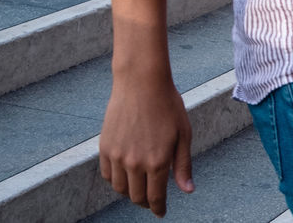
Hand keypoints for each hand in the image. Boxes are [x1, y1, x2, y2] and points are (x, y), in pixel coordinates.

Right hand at [100, 0, 192, 216]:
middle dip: (145, 202)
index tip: (160, 213)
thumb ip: (183, 165)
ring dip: (129, 192)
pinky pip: (107, 174)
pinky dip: (115, 180)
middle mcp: (134, 163)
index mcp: (157, 162)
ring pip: (119, 188)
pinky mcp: (104, 147)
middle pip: (136, 196)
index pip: (155, 197)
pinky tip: (125, 175)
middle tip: (151, 201)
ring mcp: (116, 156)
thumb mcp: (184, 135)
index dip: (158, 208)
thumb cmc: (168, 106)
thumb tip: (187, 190)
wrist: (142, 83)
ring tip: (139, 187)